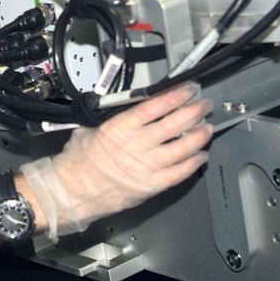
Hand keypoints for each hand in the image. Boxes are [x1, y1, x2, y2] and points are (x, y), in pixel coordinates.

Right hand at [20, 84, 211, 240]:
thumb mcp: (89, 129)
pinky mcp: (152, 184)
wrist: (72, 191)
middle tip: (203, 105)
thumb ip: (108, 117)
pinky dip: (193, 163)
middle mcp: (137, 145)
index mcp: (121, 128)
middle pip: (175, 123)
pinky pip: (180, 172)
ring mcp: (147, 166)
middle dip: (194, 111)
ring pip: (183, 147)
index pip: (155, 106)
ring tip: (207, 127)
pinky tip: (200, 155)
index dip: (176, 95)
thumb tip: (119, 106)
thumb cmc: (78, 163)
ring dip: (199, 135)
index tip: (187, 89)